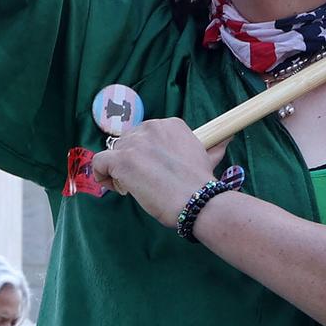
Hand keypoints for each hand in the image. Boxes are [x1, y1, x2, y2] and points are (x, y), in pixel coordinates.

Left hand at [90, 119, 232, 229]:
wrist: (198, 200)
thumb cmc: (203, 184)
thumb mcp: (208, 157)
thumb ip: (211, 147)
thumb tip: (227, 137)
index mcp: (170, 124)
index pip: (146, 134)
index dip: (145, 152)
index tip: (152, 168)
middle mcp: (151, 128)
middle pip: (128, 141)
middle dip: (132, 160)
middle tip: (142, 180)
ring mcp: (134, 144)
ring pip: (114, 152)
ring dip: (119, 169)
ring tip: (131, 187)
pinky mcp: (122, 161)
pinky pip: (99, 162)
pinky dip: (101, 174)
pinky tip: (112, 185)